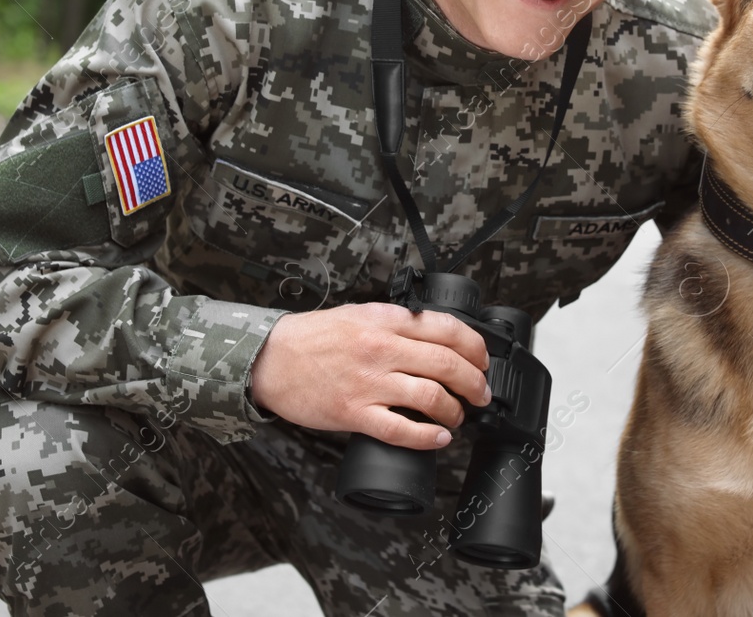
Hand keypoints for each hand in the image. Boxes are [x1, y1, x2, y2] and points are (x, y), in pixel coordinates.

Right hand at [246, 302, 493, 449]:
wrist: (270, 359)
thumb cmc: (312, 338)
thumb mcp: (358, 314)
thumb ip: (395, 322)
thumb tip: (432, 333)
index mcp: (385, 321)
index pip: (446, 328)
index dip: (475, 347)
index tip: (482, 360)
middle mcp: (381, 349)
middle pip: (447, 364)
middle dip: (474, 383)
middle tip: (480, 394)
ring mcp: (369, 383)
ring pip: (431, 397)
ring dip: (455, 411)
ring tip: (458, 416)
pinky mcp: (354, 413)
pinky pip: (401, 430)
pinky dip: (428, 437)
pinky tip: (438, 438)